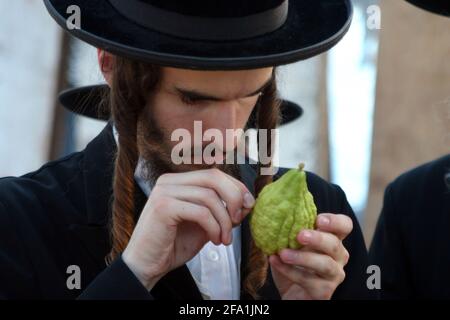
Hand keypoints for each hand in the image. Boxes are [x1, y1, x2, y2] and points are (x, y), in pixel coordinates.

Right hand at [122, 168, 254, 289]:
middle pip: (214, 177)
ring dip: (224, 221)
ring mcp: (164, 191)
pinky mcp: (163, 207)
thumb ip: (221, 210)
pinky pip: (200, 212)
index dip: (236, 187)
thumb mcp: (204, 224)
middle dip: (234, 198)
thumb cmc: (174, 244)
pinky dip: (214, 227)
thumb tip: (247, 202)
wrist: (147, 265)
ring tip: (225, 239)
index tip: (249, 205)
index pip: (214, 174)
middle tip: (240, 219)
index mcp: (178, 181)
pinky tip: (215, 240)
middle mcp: (169, 181)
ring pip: (209, 197)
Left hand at [270, 213, 352, 299]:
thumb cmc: (293, 264)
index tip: (318, 220)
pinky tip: (275, 262)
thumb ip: (290, 230)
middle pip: (335, 244)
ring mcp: (334, 275)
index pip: (344, 225)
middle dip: (318, 239)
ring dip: (303, 257)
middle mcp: (339, 257)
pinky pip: (308, 280)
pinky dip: (289, 271)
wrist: (290, 293)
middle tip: (300, 235)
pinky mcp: (324, 291)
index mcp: (333, 239)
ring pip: (325, 264)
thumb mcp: (291, 243)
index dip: (335, 221)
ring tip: (283, 253)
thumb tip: (277, 215)